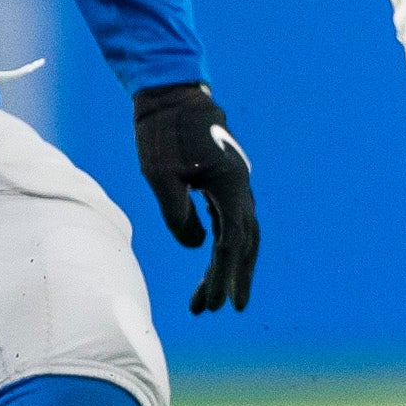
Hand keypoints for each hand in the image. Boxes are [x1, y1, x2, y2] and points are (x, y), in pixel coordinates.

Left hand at [133, 83, 258, 314]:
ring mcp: (234, 185)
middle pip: (244, 243)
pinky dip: (221, 247)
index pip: (232, 242)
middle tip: (214, 309)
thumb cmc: (162, 133)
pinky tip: (208, 262)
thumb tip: (196, 247)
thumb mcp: (160, 175)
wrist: (172, 96)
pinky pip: (229, 222)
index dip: (226, 275)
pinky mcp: (223, 183)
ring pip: (239, 234)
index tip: (219, 304)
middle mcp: (240, 188)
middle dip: (231, 279)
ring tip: (206, 298)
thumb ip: (178, 214)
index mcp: (230, 186)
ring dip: (226, 266)